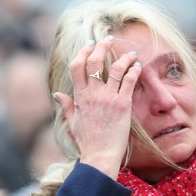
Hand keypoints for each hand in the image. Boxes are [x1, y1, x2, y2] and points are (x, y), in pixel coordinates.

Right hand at [52, 36, 142, 178]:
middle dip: (101, 46)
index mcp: (79, 97)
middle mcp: (92, 94)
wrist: (101, 156)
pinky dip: (133, 70)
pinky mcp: (122, 104)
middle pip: (94, 61)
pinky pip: (128, 81)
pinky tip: (138, 65)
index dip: (82, 52)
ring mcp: (107, 98)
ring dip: (123, 57)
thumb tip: (57, 94)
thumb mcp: (73, 122)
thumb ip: (67, 106)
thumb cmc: (88, 142)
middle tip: (109, 39)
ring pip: (114, 68)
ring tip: (130, 52)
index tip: (89, 44)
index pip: (76, 66)